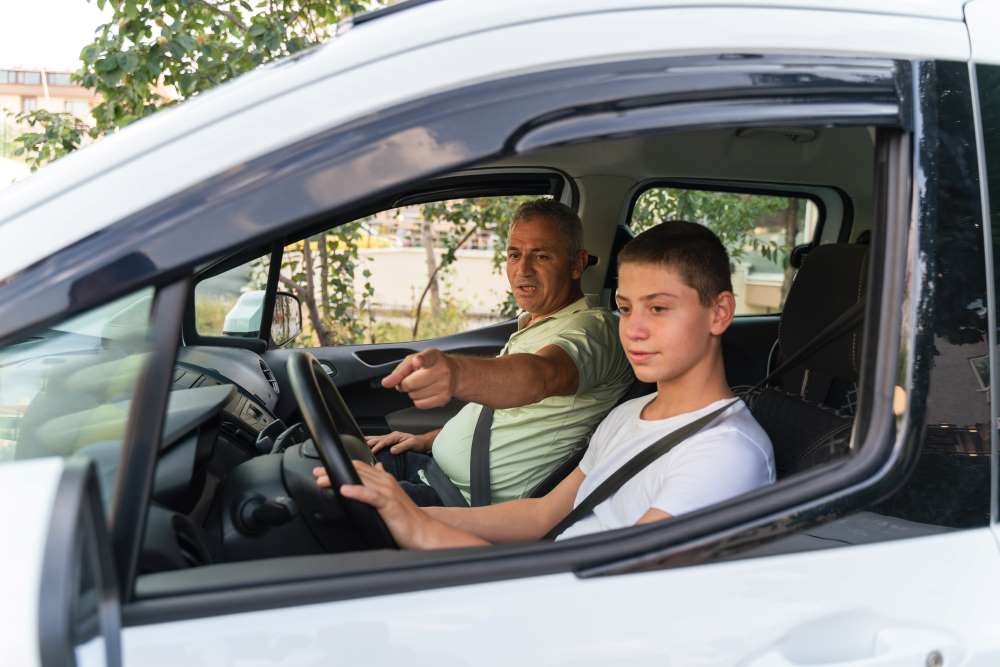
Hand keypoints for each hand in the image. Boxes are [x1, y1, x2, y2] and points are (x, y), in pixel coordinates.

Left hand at [313, 462, 427, 547]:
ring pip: (359, 480)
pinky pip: (370, 495)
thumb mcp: (392, 495)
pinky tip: (344, 490)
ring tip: (323, 480)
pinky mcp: (388, 503)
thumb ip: (382, 481)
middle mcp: (385, 481)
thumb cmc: (406, 517)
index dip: (340, 466)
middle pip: (356, 471)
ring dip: (339, 479)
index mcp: (384, 479)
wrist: (422, 530)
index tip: (323, 471)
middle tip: (316, 474)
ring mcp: (387, 491)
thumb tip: (377, 468)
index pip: (359, 467)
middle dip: (334, 471)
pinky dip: (356, 491)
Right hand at [365, 431, 431, 454]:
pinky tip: (369, 443)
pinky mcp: (391, 441)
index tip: (372, 451)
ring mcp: (391, 438)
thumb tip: (392, 450)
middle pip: (378, 438)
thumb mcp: (412, 444)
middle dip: (369, 442)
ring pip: (378, 438)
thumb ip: (402, 447)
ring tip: (360, 441)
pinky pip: (380, 441)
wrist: (423, 443)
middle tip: (360, 446)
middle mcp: (392, 436)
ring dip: (369, 440)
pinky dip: (373, 442)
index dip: (377, 446)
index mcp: (396, 436)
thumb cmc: (418, 443)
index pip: (384, 441)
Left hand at [381, 348, 458, 408]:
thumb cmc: (430, 365)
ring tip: (421, 385)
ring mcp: (445, 385)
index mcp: (433, 356)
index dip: (420, 361)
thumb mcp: (414, 361)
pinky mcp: (444, 398)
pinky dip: (418, 400)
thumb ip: (399, 371)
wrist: (455, 373)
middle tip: (410, 380)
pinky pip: (420, 404)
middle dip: (405, 384)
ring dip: (412, 392)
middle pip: (411, 383)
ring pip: (414, 395)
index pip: (426, 358)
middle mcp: (442, 369)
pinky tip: (425, 392)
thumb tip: (386, 383)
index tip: (417, 362)